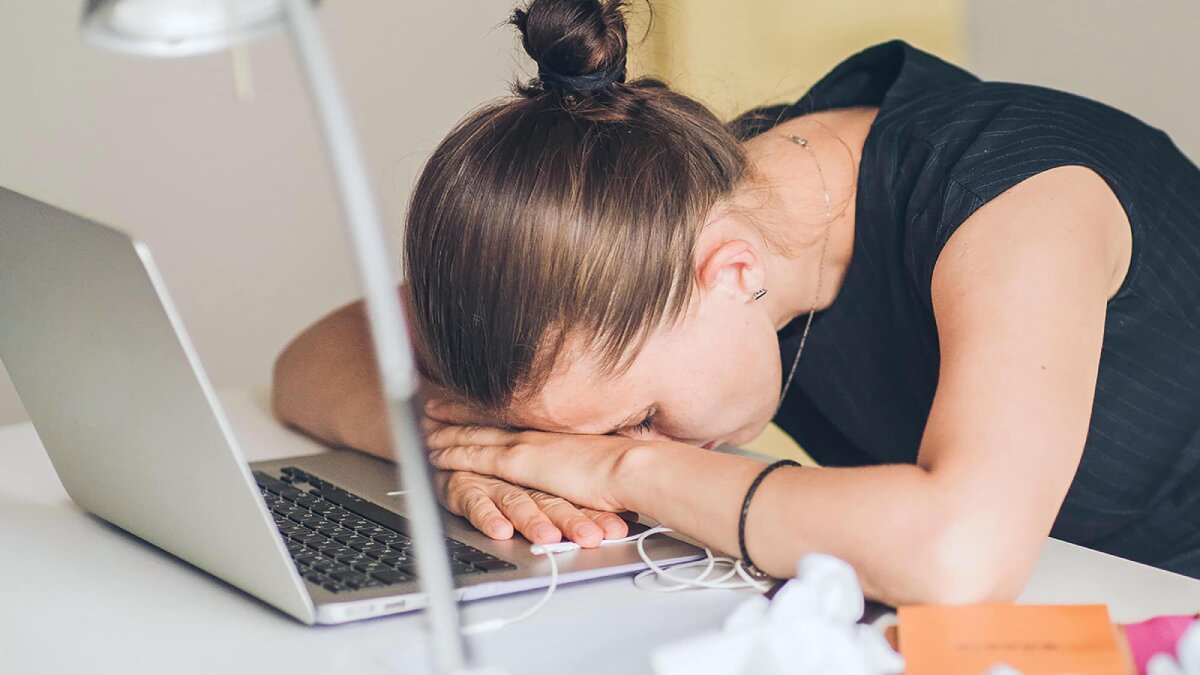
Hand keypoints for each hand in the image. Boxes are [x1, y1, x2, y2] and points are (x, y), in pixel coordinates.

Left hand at [420, 397, 629, 546]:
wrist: (631, 467)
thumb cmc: (629, 465)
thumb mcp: (606, 453)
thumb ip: (590, 454)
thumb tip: (596, 459)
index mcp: (555, 429)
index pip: (514, 414)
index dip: (491, 408)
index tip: (474, 401)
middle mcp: (536, 431)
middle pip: (488, 418)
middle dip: (459, 411)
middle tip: (436, 405)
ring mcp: (524, 444)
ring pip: (474, 434)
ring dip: (447, 430)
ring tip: (425, 426)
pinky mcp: (516, 463)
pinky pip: (474, 456)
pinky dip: (452, 452)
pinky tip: (434, 452)